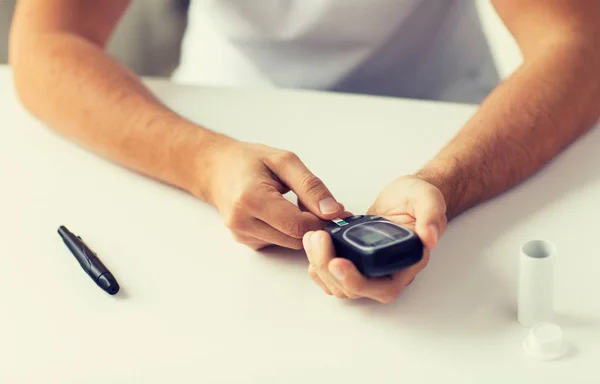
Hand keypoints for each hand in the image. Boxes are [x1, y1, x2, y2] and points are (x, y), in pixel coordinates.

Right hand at [201, 139, 343, 249]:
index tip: (333, 209)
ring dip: (300, 229)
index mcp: (251, 199)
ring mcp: (241, 235)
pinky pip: (278, 243)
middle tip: (315, 203)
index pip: (298, 226)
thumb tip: (333, 211)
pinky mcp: (245, 242)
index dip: (321, 220)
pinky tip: (281, 213)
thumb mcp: (284, 161)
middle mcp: (242, 222)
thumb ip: (311, 186)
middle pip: (295, 239)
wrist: (216, 168)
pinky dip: (287, 231)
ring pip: (289, 244)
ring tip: (294, 203)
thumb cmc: (248, 161)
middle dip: (312, 224)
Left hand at [303, 175, 446, 302]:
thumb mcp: (429, 200)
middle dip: (329, 269)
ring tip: (312, 238)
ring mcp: (368, 268)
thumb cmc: (418, 199)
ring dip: (319, 266)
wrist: (406, 197)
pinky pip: (332, 274)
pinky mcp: (353, 259)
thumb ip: (431, 217)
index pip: (382, 288)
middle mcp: (387, 272)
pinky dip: (317, 264)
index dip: (357, 281)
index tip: (337, 262)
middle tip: (317, 240)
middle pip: (353, 289)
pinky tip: (311, 244)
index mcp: (407, 263)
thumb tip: (429, 238)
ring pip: (338, 284)